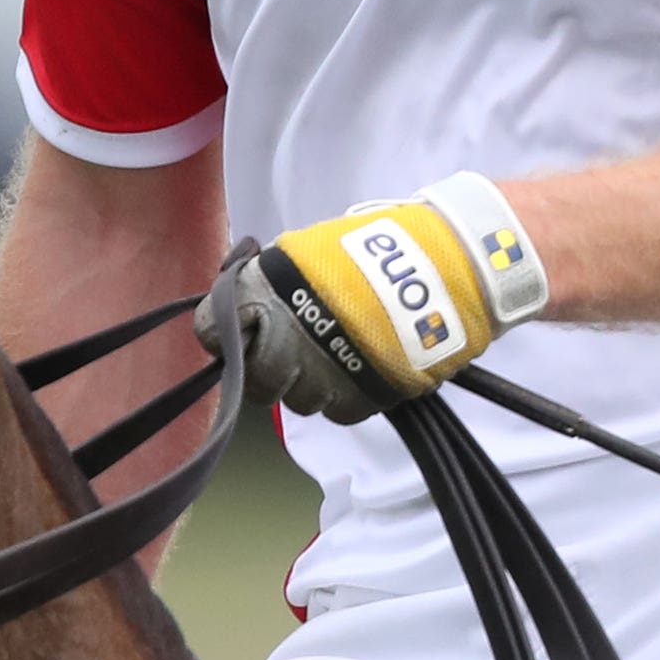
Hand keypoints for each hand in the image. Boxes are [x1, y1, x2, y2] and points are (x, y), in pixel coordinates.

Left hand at [226, 175, 547, 422]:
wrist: (445, 268)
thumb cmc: (377, 249)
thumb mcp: (309, 252)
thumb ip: (271, 283)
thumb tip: (245, 301)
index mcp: (264, 296)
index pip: (213, 330)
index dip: (224, 332)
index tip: (239, 331)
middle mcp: (283, 345)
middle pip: (255, 380)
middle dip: (268, 369)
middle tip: (293, 350)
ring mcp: (319, 379)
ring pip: (298, 400)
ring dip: (310, 382)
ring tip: (340, 353)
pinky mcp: (358, 402)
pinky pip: (337, 411)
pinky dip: (346, 394)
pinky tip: (362, 367)